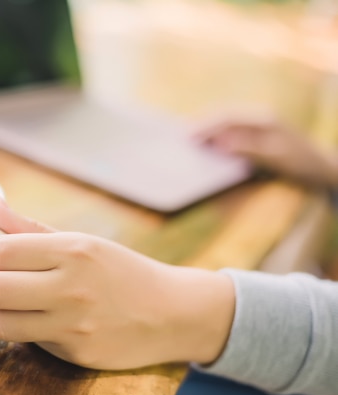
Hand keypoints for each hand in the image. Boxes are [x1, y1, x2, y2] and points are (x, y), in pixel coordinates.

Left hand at [0, 199, 234, 369]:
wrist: (169, 313)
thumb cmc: (120, 271)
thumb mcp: (81, 241)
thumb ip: (29, 227)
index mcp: (72, 250)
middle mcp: (71, 287)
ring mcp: (74, 324)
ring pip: (0, 321)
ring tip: (1, 297)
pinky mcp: (76, 352)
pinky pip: (26, 340)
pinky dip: (18, 326)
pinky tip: (30, 315)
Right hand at [195, 117, 337, 187]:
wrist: (322, 168)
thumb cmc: (301, 162)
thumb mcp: (275, 157)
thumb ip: (247, 148)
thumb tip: (220, 144)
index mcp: (262, 119)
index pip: (227, 118)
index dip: (206, 126)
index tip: (188, 135)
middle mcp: (259, 119)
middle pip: (224, 118)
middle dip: (203, 125)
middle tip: (182, 136)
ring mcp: (259, 127)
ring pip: (227, 124)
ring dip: (209, 130)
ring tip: (190, 139)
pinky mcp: (258, 137)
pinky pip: (233, 133)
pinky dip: (218, 137)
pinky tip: (209, 145)